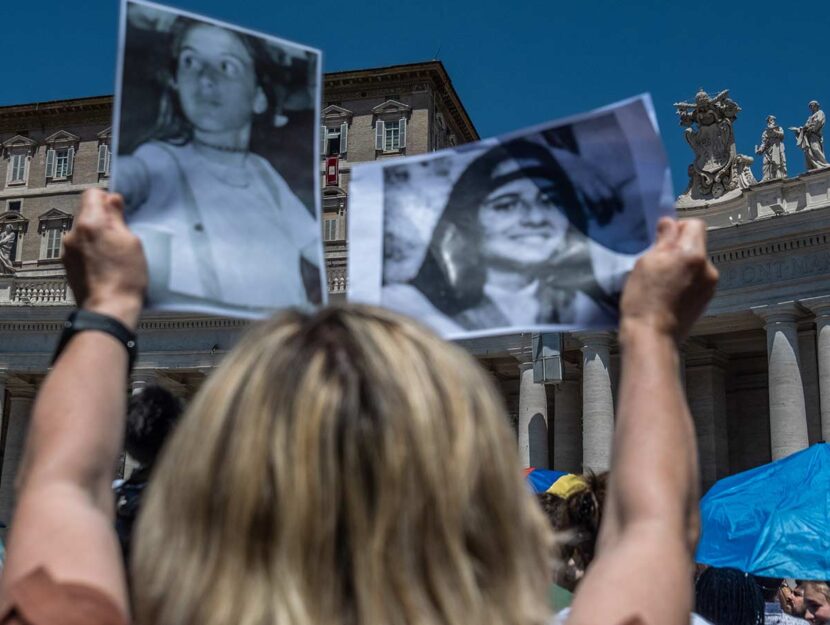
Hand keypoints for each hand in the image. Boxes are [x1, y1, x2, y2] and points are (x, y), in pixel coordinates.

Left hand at [63, 190, 146, 328]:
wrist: (109, 309)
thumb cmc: (124, 279)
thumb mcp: (131, 242)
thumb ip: (118, 218)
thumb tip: (113, 201)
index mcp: (90, 223)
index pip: (92, 194)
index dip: (107, 200)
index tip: (118, 210)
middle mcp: (73, 234)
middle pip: (86, 212)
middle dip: (103, 219)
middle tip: (121, 234)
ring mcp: (68, 250)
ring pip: (83, 231)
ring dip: (96, 236)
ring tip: (114, 253)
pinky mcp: (67, 265)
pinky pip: (79, 248)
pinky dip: (91, 250)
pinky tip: (105, 264)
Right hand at [619, 217, 717, 342]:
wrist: (652, 336)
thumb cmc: (643, 299)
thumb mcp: (646, 263)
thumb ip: (663, 239)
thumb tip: (669, 223)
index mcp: (693, 254)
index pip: (693, 224)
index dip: (676, 228)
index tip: (661, 240)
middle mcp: (708, 267)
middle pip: (696, 244)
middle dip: (678, 248)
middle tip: (657, 263)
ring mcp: (709, 285)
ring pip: (696, 263)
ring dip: (682, 266)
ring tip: (662, 282)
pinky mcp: (706, 300)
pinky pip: (697, 280)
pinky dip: (685, 281)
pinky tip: (669, 294)